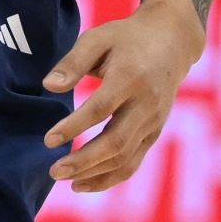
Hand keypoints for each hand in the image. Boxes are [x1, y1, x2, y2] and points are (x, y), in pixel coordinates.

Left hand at [45, 0, 206, 191]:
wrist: (172, 40)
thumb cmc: (126, 38)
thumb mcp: (98, 38)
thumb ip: (73, 62)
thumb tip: (49, 86)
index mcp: (131, 77)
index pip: (101, 108)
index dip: (74, 127)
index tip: (48, 140)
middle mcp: (147, 103)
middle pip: (116, 141)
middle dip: (84, 160)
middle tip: (54, 171)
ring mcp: (154, 121)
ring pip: (126, 157)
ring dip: (95, 174)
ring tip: (65, 180)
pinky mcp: (155, 132)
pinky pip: (134, 162)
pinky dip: (110, 177)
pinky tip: (84, 183)